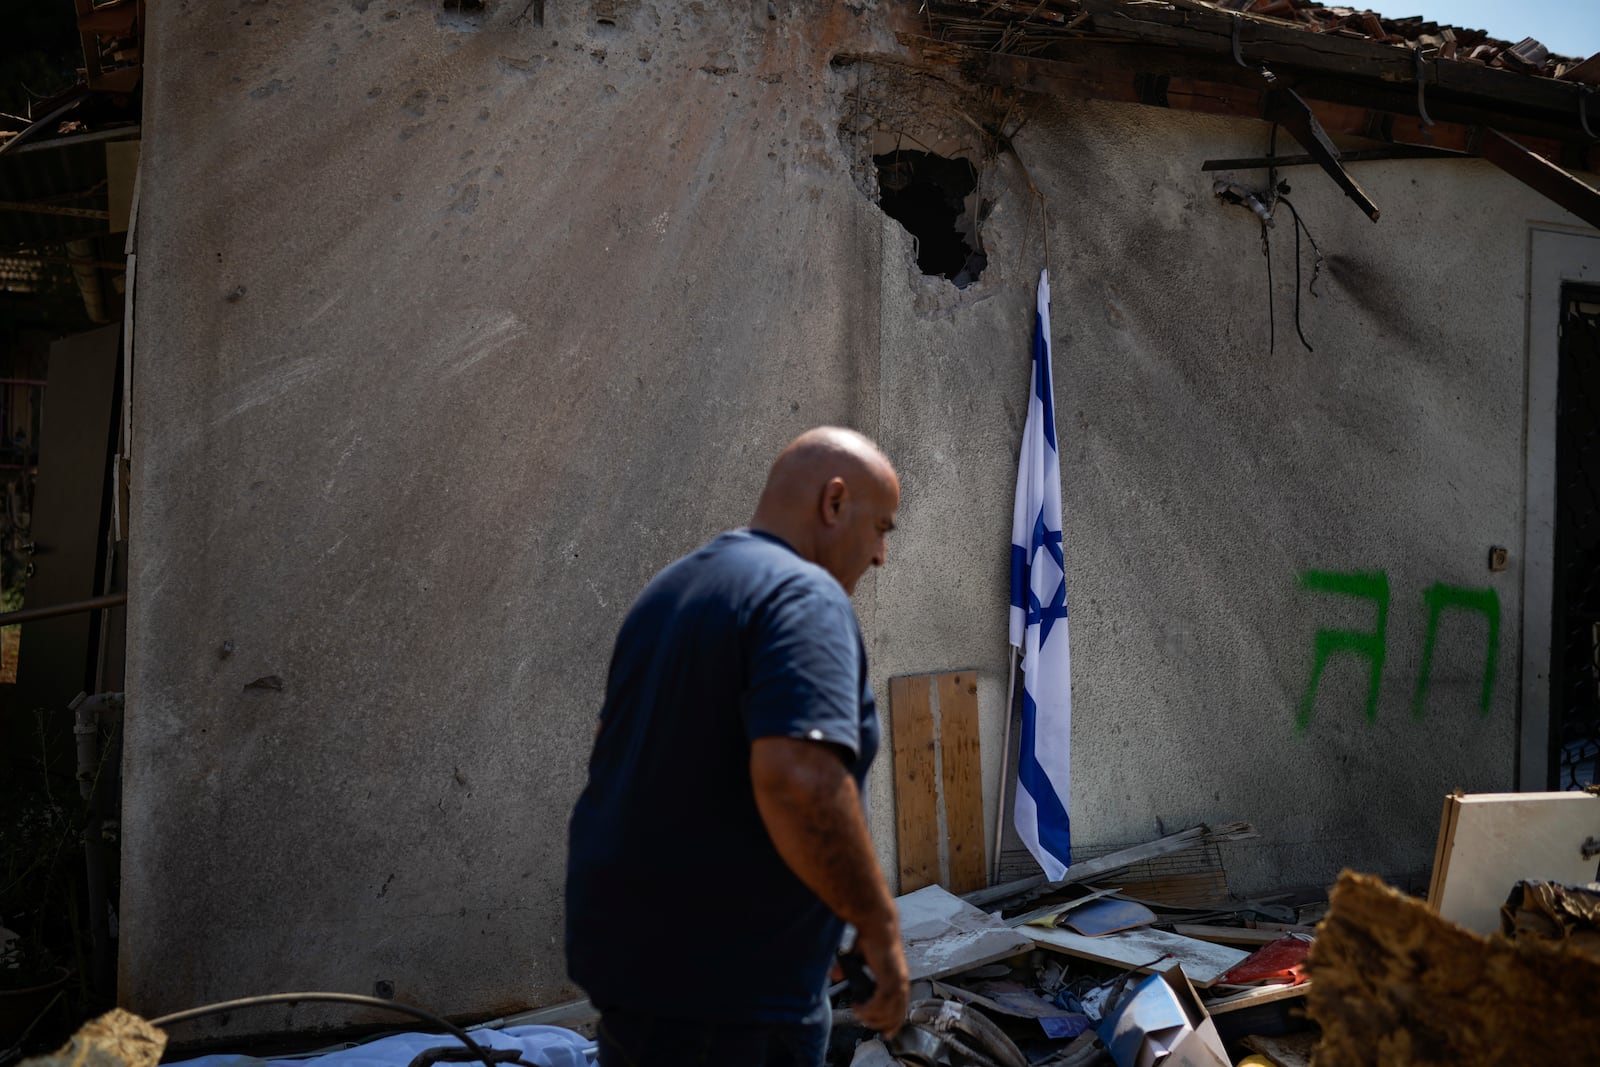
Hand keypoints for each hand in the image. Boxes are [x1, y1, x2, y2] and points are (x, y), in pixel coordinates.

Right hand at [851, 917, 908, 1037]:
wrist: (875, 924)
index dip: (894, 1023)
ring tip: (858, 1012)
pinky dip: (869, 1009)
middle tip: (865, 1022)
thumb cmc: (870, 937)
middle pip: (896, 1015)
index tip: (887, 1033)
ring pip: (887, 1012)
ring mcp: (897, 981)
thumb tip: (835, 975)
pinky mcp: (889, 979)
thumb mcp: (858, 958)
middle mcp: (901, 982)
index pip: (901, 1008)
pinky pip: (880, 1003)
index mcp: (898, 978)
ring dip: (871, 1016)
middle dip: (881, 1024)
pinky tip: (858, 1006)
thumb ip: (849, 969)